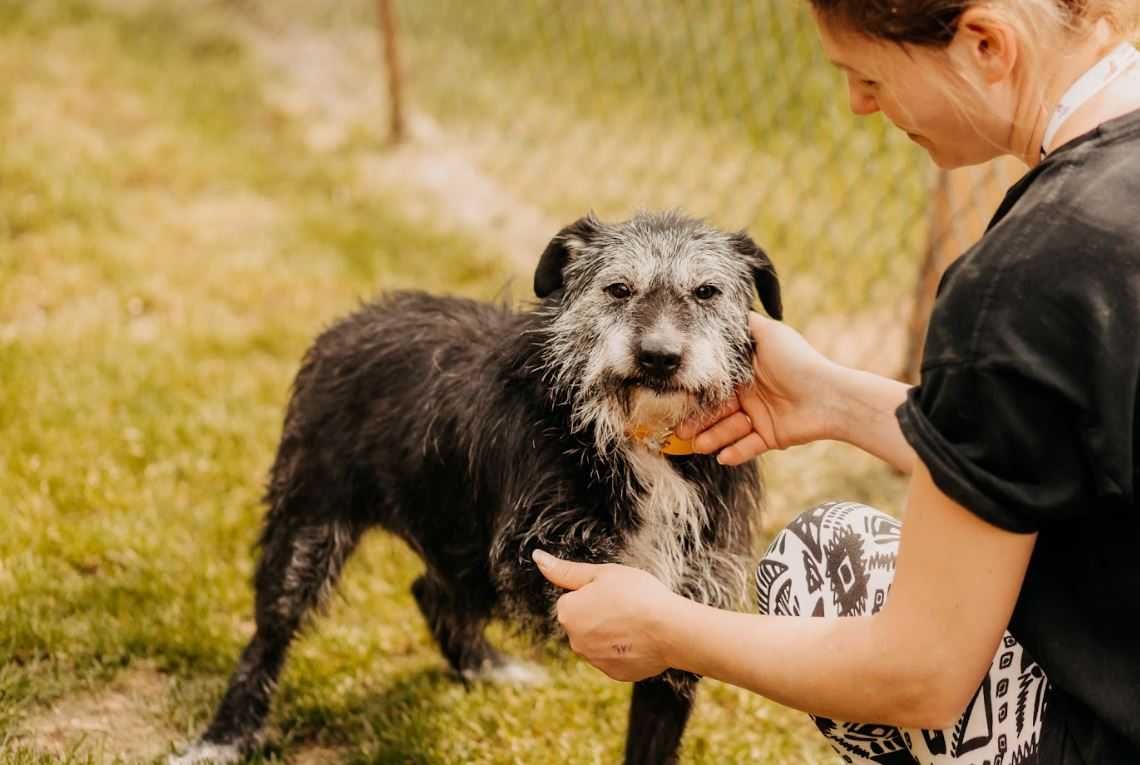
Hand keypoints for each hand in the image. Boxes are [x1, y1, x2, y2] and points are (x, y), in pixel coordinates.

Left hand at [533, 550, 675, 681]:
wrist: (670, 629)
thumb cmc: (637, 594)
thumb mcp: (601, 573)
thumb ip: (565, 570)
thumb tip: (537, 557)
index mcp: (567, 613)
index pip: (573, 598)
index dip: (595, 592)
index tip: (614, 592)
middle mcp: (574, 641)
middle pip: (585, 621)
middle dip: (600, 614)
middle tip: (627, 606)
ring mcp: (594, 660)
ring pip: (599, 640)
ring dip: (612, 632)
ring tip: (636, 622)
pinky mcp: (615, 674)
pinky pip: (615, 657)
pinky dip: (626, 649)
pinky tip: (641, 640)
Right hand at [676, 312, 840, 464]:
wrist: (829, 395)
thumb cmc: (798, 361)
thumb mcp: (768, 333)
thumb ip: (743, 324)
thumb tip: (718, 308)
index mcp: (744, 373)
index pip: (714, 386)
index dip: (698, 395)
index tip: (679, 401)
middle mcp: (749, 395)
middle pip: (717, 411)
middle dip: (699, 421)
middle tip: (681, 431)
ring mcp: (758, 417)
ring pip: (729, 430)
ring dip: (714, 437)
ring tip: (700, 445)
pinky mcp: (770, 437)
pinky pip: (748, 447)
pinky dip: (736, 453)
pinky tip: (724, 456)